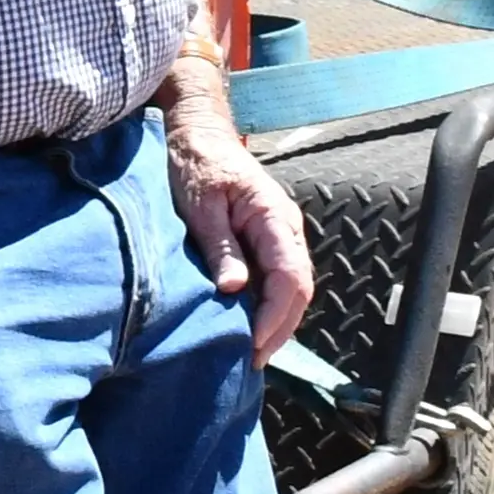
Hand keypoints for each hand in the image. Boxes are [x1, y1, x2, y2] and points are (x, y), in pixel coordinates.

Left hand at [161, 76, 314, 356]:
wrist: (199, 131)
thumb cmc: (195, 162)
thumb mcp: (199, 204)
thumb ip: (219, 245)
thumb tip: (235, 289)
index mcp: (273, 217)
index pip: (290, 277)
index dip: (275, 316)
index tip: (252, 344)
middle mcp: (286, 228)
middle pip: (298, 289)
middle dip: (279, 329)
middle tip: (252, 362)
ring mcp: (280, 233)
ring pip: (291, 287)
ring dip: (276, 322)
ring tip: (252, 353)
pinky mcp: (267, 238)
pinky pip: (277, 278)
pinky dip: (269, 306)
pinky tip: (250, 326)